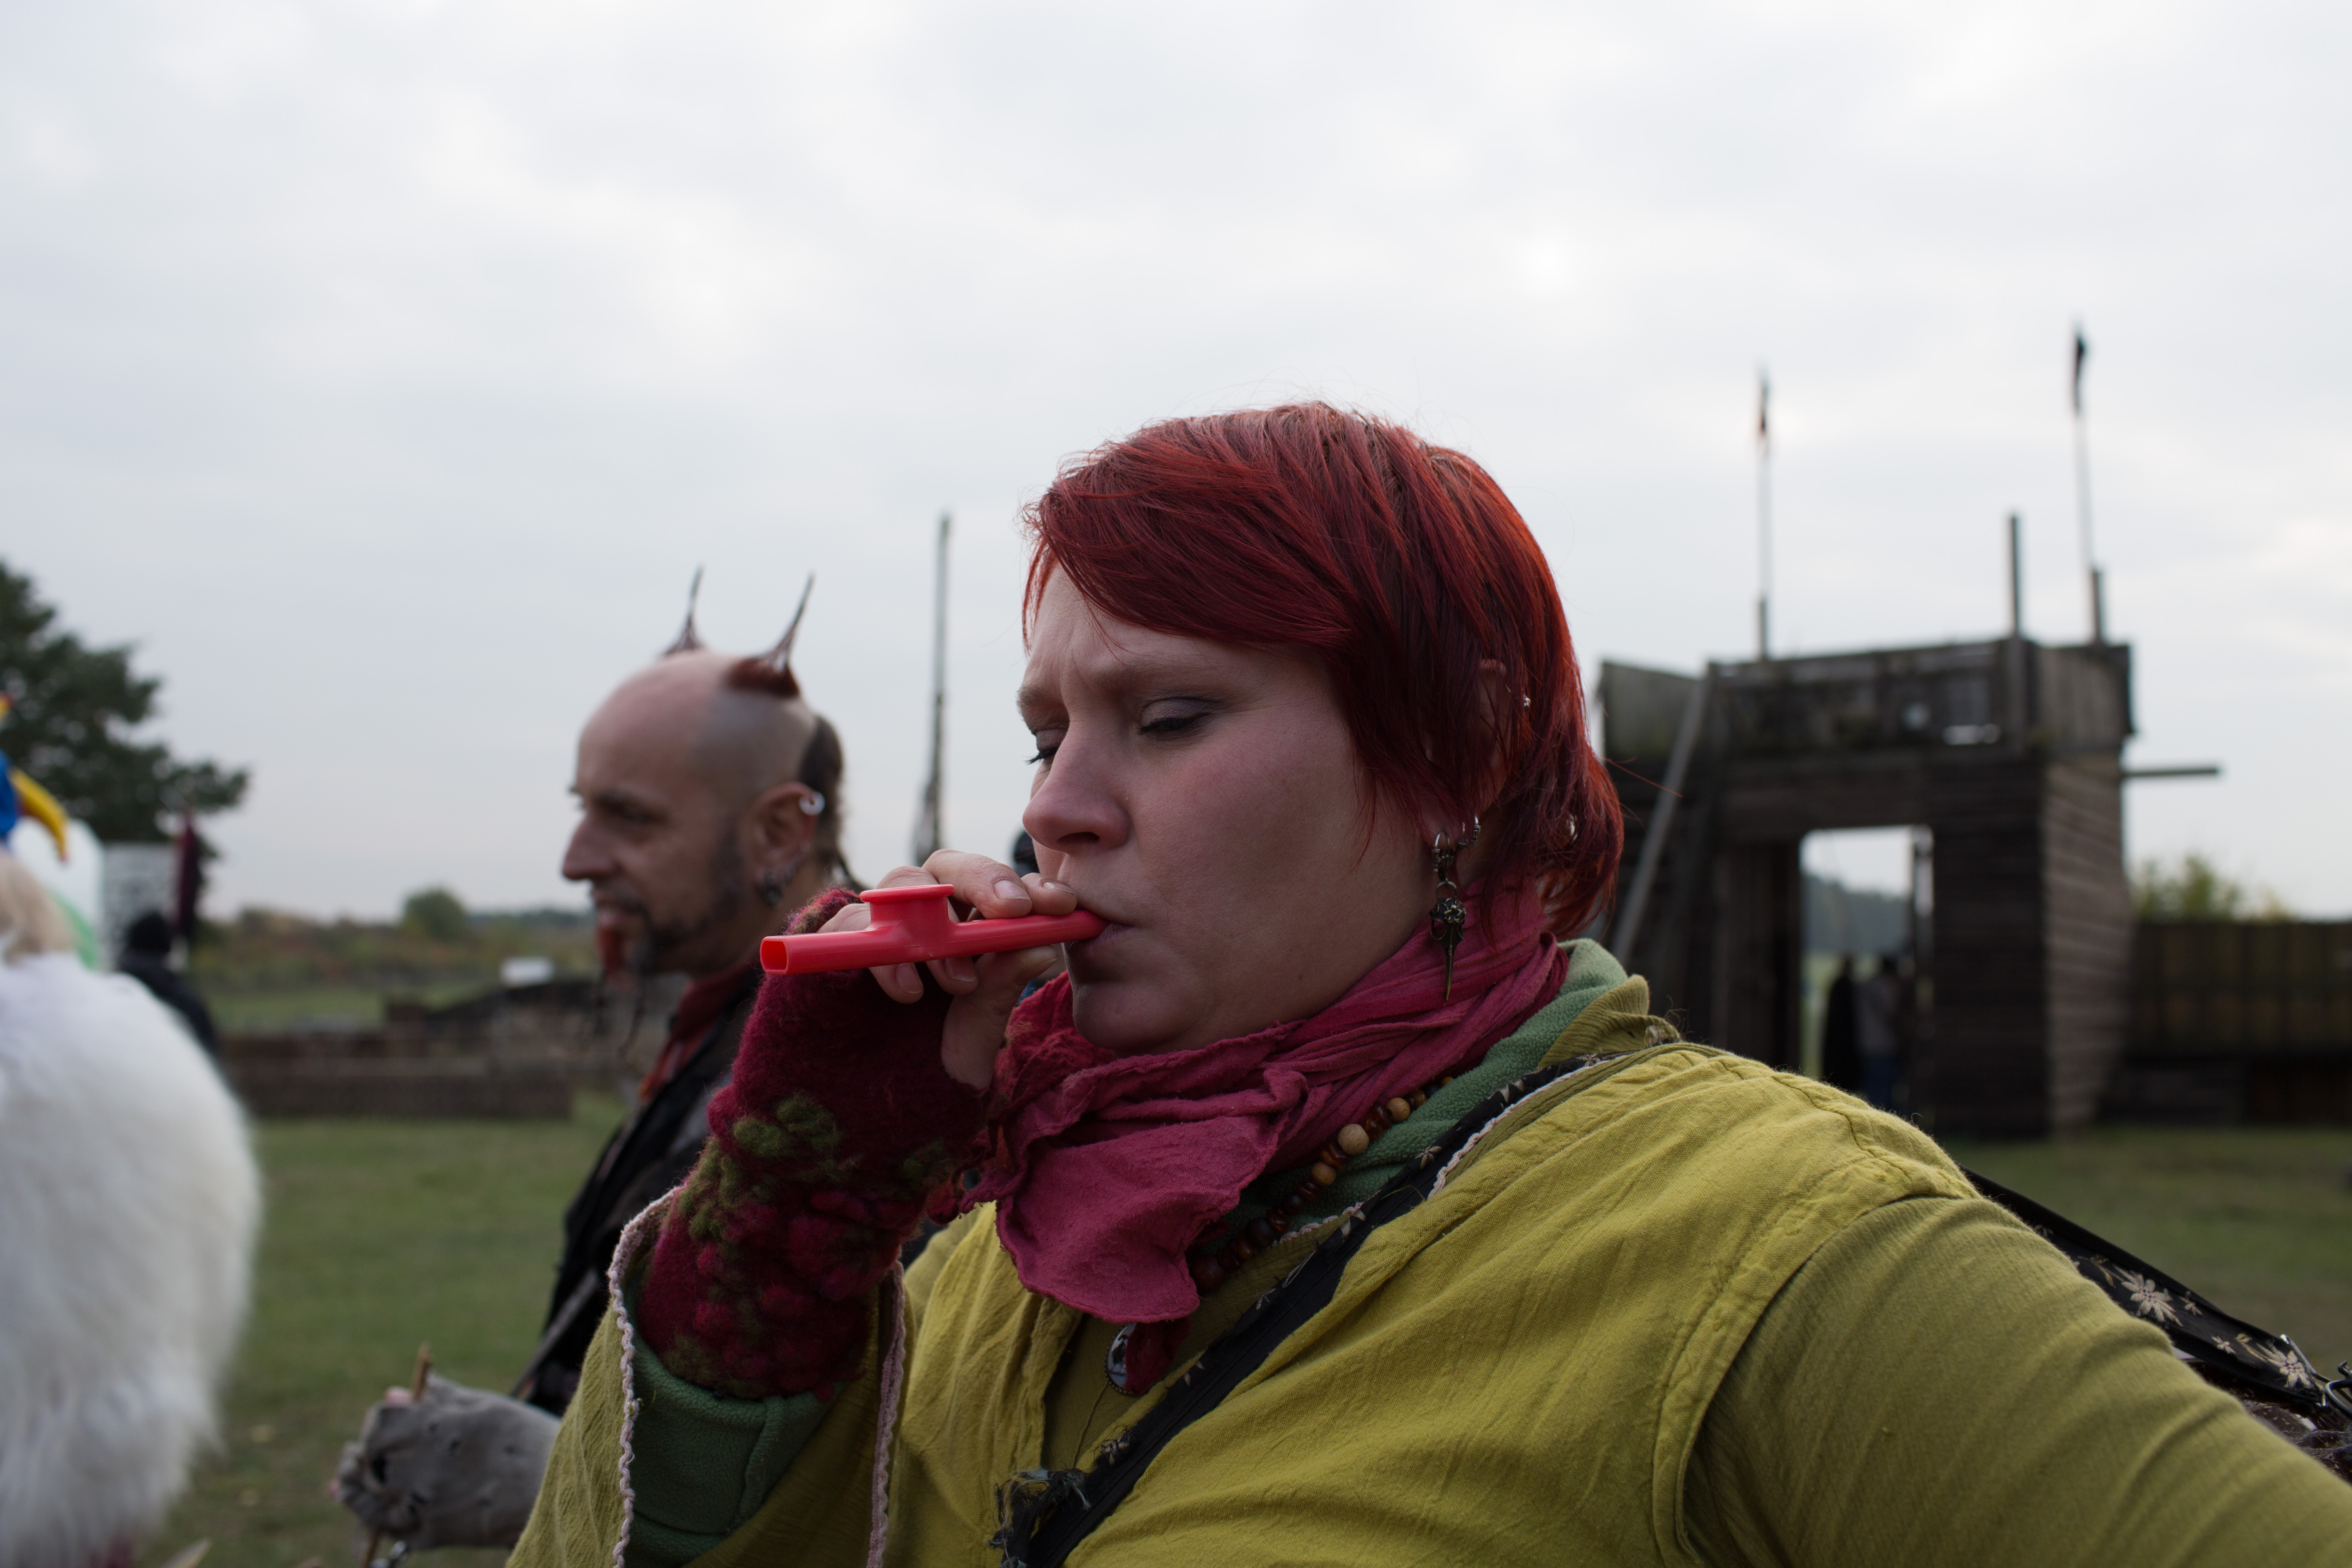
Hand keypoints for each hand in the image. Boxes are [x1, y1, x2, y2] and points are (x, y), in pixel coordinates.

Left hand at [332, 1374, 559, 1550]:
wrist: (556, 1487)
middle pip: (368, 1457)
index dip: (380, 1420)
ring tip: (344, 1477)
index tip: (388, 1420)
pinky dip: (367, 1514)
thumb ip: (438, 1399)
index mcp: (432, 1425)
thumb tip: (397, 1393)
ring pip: (369, 1493)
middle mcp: (418, 1463)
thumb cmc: (524, 1438)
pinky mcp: (430, 1532)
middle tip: (360, 1452)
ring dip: (351, 1484)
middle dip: (364, 1452)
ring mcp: (421, 1500)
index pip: (381, 1419)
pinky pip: (386, 1526)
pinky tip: (357, 1505)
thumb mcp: (484, 1406)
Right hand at [819, 851, 1075, 1088]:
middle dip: (985, 879)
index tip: (1060, 903)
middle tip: (1012, 910)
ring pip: (901, 883)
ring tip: (959, 983)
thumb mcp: (974, 1035)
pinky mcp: (837, 946)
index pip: (999, 887)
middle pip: (949, 866)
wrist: (867, 1110)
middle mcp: (923, 919)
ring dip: (935, 920)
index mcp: (967, 931)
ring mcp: (879, 928)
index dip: (1031, 886)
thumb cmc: (931, 1068)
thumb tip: (1044, 948)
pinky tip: (909, 990)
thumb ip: (1000, 992)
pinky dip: (885, 950)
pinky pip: (852, 923)